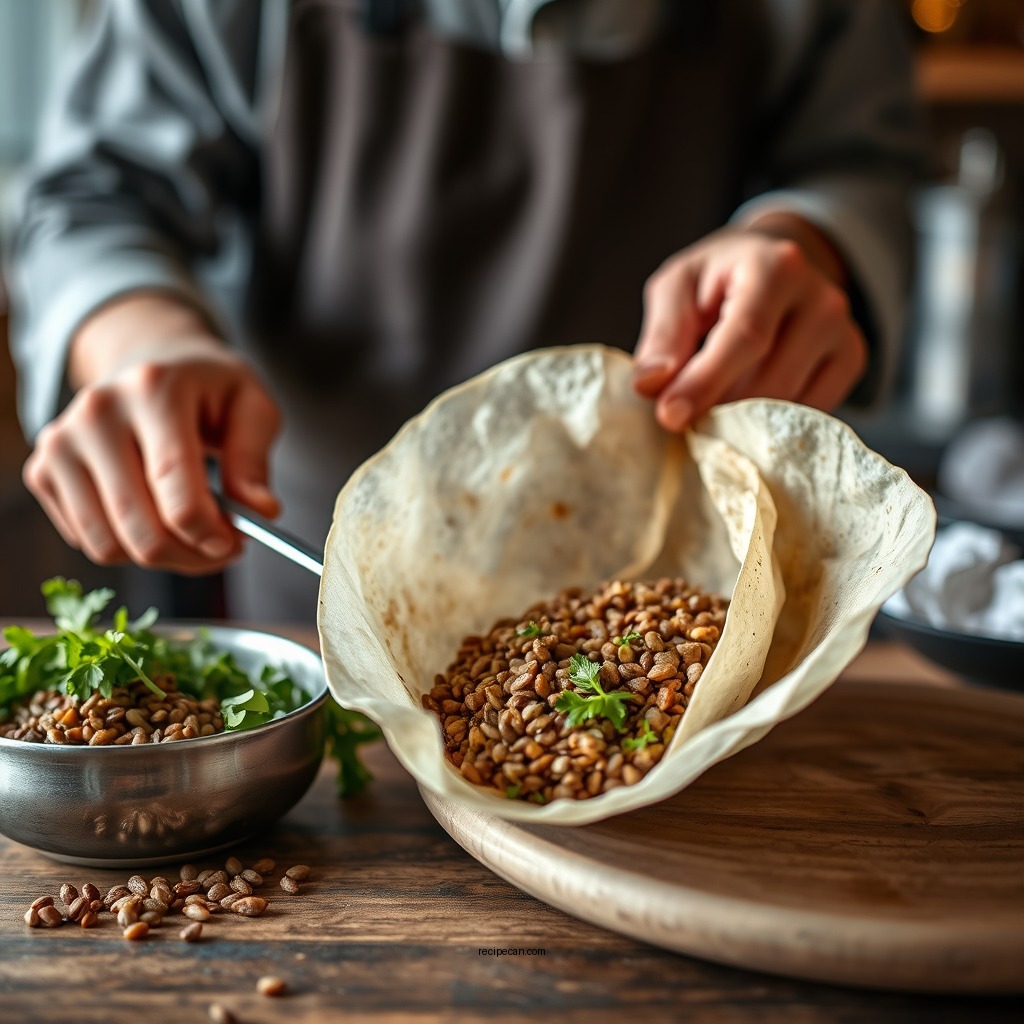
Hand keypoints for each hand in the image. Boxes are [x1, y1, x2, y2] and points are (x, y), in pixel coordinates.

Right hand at [23, 294, 281, 573]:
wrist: (154, 368)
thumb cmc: (209, 393)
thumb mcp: (252, 408)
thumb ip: (254, 460)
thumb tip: (260, 511)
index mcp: (153, 388)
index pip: (173, 482)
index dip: (207, 530)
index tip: (234, 545)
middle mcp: (96, 412)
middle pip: (140, 527)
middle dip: (190, 554)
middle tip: (222, 548)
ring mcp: (61, 443)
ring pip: (110, 546)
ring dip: (162, 559)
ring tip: (193, 536)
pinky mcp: (43, 471)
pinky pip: (89, 544)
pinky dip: (129, 549)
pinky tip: (156, 519)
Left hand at [632, 213, 867, 430]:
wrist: (773, 266)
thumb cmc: (716, 280)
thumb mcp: (677, 287)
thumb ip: (663, 333)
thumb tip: (650, 385)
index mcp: (776, 267)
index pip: (746, 337)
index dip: (706, 382)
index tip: (669, 417)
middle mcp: (822, 298)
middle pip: (771, 379)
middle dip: (718, 411)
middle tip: (680, 423)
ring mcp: (844, 332)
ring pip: (790, 405)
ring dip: (740, 424)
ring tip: (706, 416)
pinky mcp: (851, 361)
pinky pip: (809, 414)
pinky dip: (769, 427)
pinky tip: (742, 416)